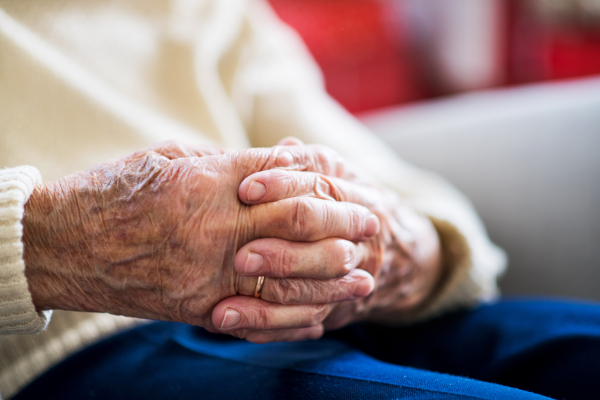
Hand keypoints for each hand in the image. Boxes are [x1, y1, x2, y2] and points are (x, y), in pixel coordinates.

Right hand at [22, 142, 378, 331]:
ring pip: (283, 280)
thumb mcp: (169, 158)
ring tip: (364, 278)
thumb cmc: (113, 192)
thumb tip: (278, 164)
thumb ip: (227, 163)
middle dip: (341, 226)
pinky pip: (253, 320)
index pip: (281, 180)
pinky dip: (291, 321)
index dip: (322, 182)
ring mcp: (204, 274)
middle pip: (294, 228)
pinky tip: (321, 319)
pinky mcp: (193, 308)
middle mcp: (211, 230)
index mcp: (205, 183)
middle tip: (373, 226)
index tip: (350, 184)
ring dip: (330, 280)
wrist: (61, 245)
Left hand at [211, 142, 442, 341]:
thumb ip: (308, 164)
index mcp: (353, 190)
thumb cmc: (350, 205)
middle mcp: (357, 232)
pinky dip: (267, 325)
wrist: (402, 253)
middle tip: (240, 258)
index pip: (320, 184)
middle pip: (320, 241)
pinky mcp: (338, 305)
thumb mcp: (338, 175)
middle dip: (280, 252)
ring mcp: (351, 273)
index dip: (282, 185)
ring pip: (312, 289)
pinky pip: (304, 319)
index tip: (245, 189)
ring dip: (267, 300)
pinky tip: (232, 323)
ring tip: (223, 308)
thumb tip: (283, 147)